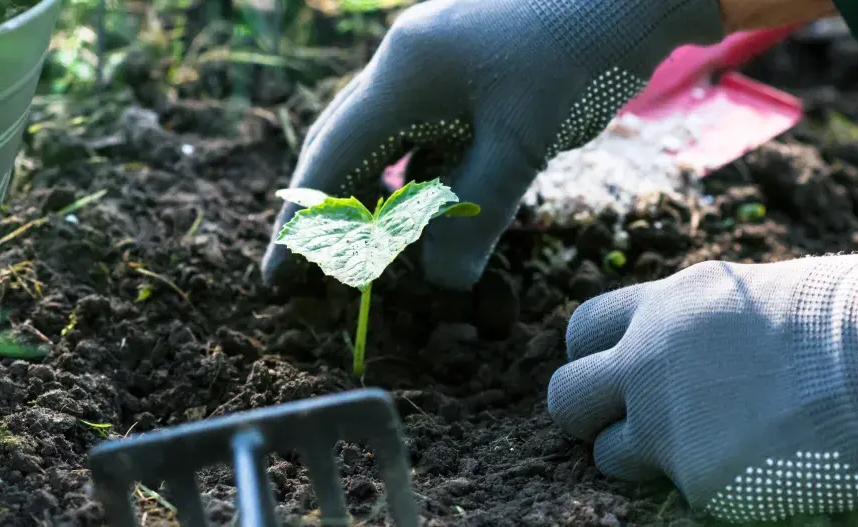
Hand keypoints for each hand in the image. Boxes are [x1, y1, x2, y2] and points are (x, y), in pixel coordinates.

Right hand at [262, 0, 724, 289]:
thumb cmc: (577, 55)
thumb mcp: (523, 143)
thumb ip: (475, 214)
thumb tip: (443, 283)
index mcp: (404, 73)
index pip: (332, 157)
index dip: (303, 221)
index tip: (279, 274)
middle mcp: (407, 64)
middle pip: (348, 143)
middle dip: (335, 207)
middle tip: (327, 265)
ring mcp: (438, 62)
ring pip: (392, 141)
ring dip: (390, 195)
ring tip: (391, 246)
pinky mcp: (469, 71)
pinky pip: (432, 132)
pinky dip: (432, 175)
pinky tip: (452, 202)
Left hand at [547, 254, 857, 522]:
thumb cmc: (834, 320)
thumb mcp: (742, 297)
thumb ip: (692, 323)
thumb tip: (679, 343)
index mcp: (661, 307)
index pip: (582, 329)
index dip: (590, 355)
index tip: (614, 370)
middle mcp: (645, 361)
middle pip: (565, 396)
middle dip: (586, 413)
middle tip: (625, 420)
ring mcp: (663, 421)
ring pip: (605, 454)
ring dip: (635, 456)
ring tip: (696, 447)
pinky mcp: (693, 475)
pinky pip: (673, 488)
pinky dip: (700, 481)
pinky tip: (747, 462)